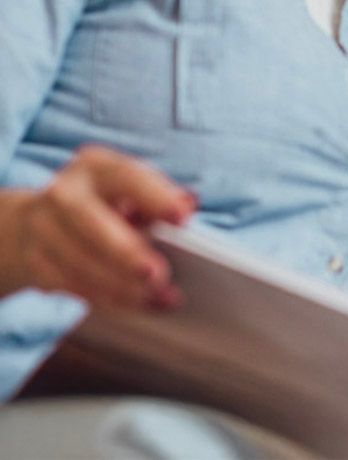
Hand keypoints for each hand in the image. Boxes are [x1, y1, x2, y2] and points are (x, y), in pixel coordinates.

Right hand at [2, 145, 195, 308]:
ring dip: (124, 287)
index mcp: (95, 165)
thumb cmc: (104, 201)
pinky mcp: (35, 263)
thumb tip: (189, 204)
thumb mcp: (129, 189)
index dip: (156, 197)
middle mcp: (64, 193)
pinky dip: (110, 299)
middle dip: (127, 253)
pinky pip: (74, 287)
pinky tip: (140, 305)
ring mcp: (43, 229)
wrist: (38, 219)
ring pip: (82, 264)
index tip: (183, 218)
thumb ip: (159, 196)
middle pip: (94, 225)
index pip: (127, 176)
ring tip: (162, 297)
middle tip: (159, 275)